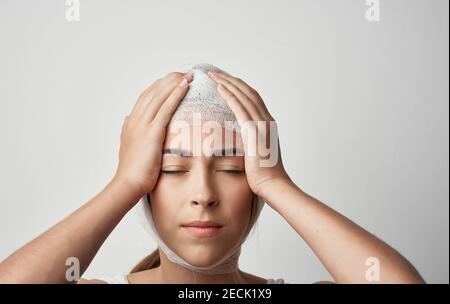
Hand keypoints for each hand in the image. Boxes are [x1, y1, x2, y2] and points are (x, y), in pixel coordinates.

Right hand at [113, 72, 192, 197]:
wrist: (128, 183)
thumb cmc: (132, 170)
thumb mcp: (129, 146)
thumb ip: (130, 132)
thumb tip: (128, 119)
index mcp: (131, 122)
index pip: (146, 98)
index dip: (159, 87)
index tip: (171, 80)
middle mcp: (135, 119)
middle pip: (153, 92)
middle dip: (168, 80)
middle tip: (182, 72)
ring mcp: (142, 124)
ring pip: (159, 96)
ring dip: (174, 82)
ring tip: (187, 75)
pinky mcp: (152, 132)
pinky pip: (166, 108)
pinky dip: (176, 94)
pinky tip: (185, 86)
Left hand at [207, 71, 291, 200]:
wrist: (274, 186)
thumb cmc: (264, 176)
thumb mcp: (258, 155)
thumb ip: (250, 143)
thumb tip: (239, 141)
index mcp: (268, 124)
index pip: (253, 99)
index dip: (239, 88)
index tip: (225, 81)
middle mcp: (267, 120)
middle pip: (248, 92)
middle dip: (231, 80)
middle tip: (215, 73)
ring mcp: (262, 124)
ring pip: (244, 96)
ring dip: (228, 83)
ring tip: (213, 75)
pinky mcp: (254, 131)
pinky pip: (240, 108)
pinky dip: (230, 95)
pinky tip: (219, 88)